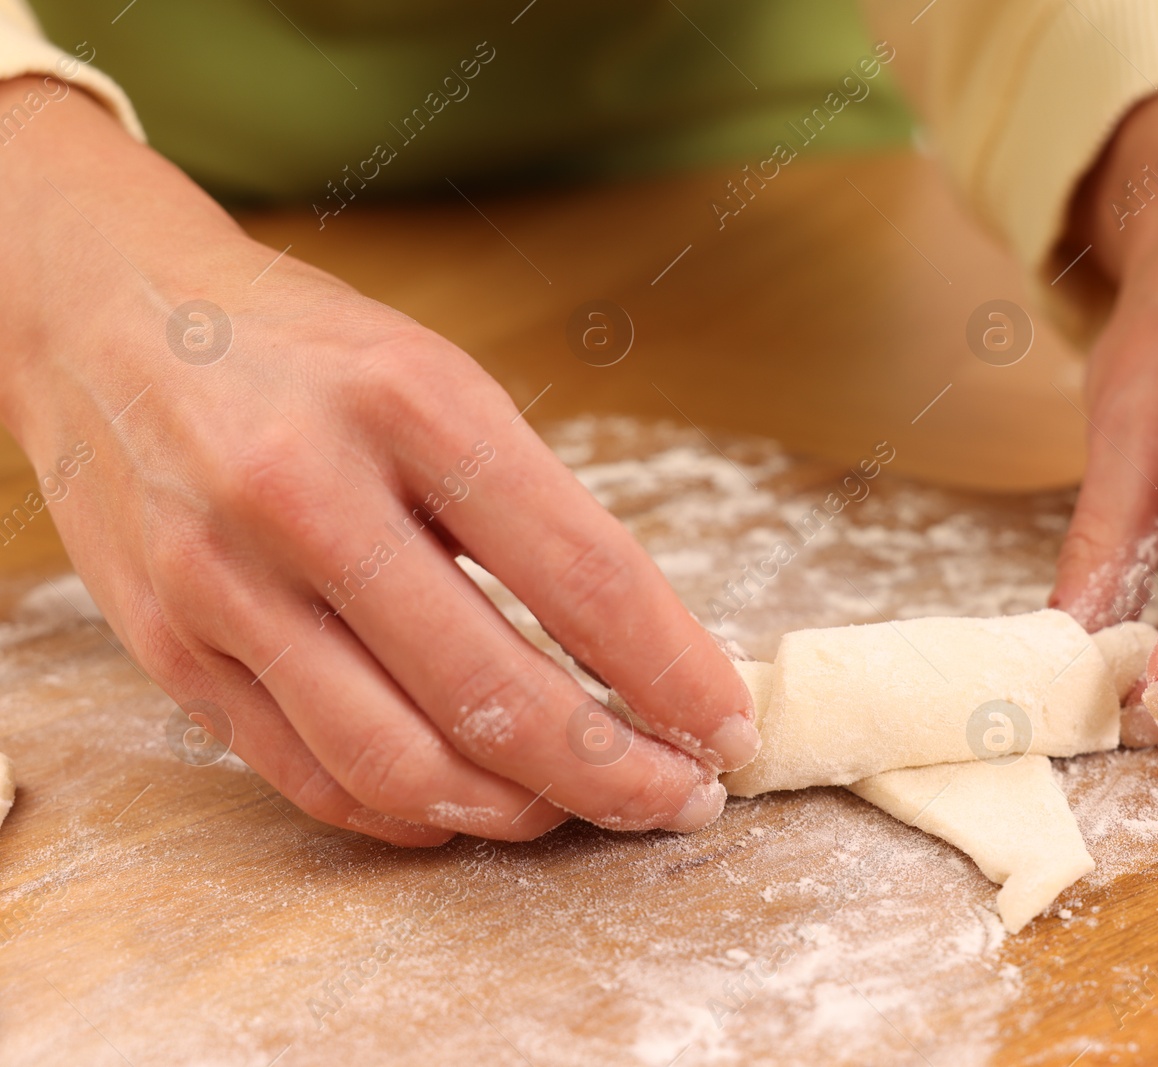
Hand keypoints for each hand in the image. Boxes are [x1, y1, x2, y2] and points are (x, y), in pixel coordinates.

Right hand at [0, 79, 757, 843]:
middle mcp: (308, 495)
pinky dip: (408, 813)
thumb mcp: (438, 378)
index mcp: (409, 403)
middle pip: (496, 690)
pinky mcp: (170, 649)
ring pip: (399, 760)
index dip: (672, 671)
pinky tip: (469, 804)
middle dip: (613, 772)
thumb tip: (640, 654)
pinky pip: (309, 776)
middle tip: (677, 800)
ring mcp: (224, 582)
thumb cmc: (306, 351)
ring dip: (517, 811)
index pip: (581, 572)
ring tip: (577, 811)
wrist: (107, 316)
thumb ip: (528, 510)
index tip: (724, 726)